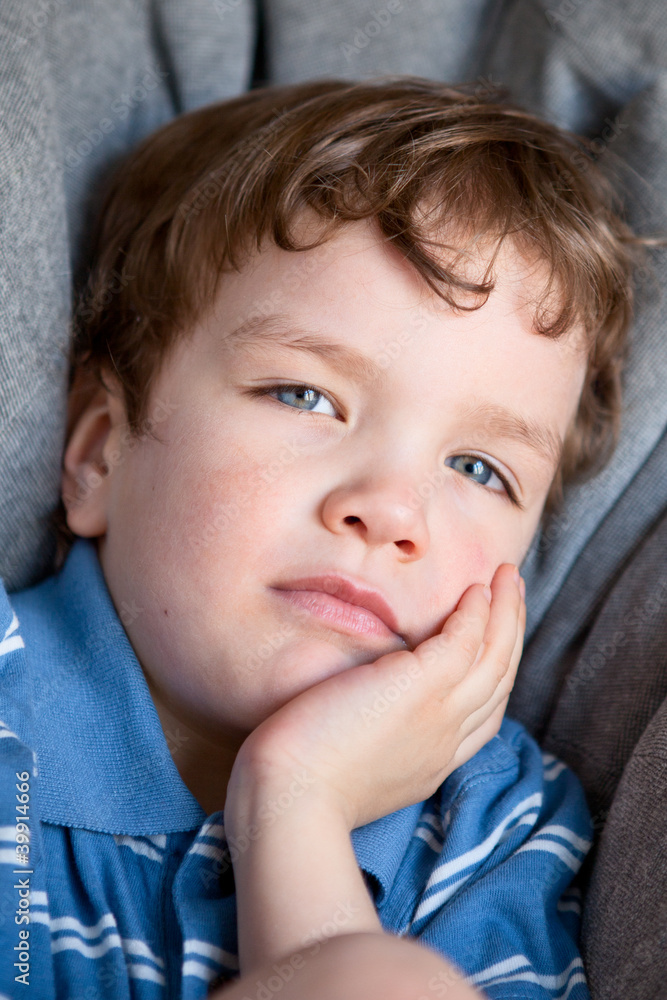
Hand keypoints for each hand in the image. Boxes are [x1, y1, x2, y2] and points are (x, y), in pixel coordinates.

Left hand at [226, 563, 524, 831]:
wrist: (291, 799)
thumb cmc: (298, 784)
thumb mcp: (352, 764)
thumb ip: (372, 737)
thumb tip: (363, 706)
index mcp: (431, 762)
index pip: (483, 715)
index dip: (495, 673)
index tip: (495, 641)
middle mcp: (446, 739)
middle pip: (498, 681)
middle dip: (511, 633)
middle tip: (514, 594)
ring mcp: (440, 714)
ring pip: (495, 658)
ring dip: (508, 612)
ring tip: (508, 576)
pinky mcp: (422, 687)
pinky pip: (467, 641)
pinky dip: (479, 613)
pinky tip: (477, 588)